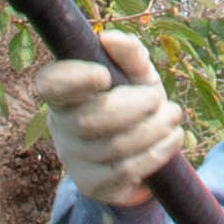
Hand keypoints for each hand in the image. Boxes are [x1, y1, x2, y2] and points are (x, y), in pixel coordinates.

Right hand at [30, 30, 181, 204]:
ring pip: (112, 147)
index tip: (104, 75)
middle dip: (133, 108)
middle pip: (89, 120)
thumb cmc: (133, 100)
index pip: (50, 85)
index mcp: (63, 92)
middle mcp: (59, 126)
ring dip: (152, 130)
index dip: (74, 80)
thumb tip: (110, 39)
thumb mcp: (136, 75)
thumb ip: (128, 54)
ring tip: (173, 117)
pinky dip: (154, 154)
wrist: (142, 148)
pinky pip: (123, 172)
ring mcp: (73, 158)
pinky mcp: (92, 184)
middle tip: (159, 99)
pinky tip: (172, 140)